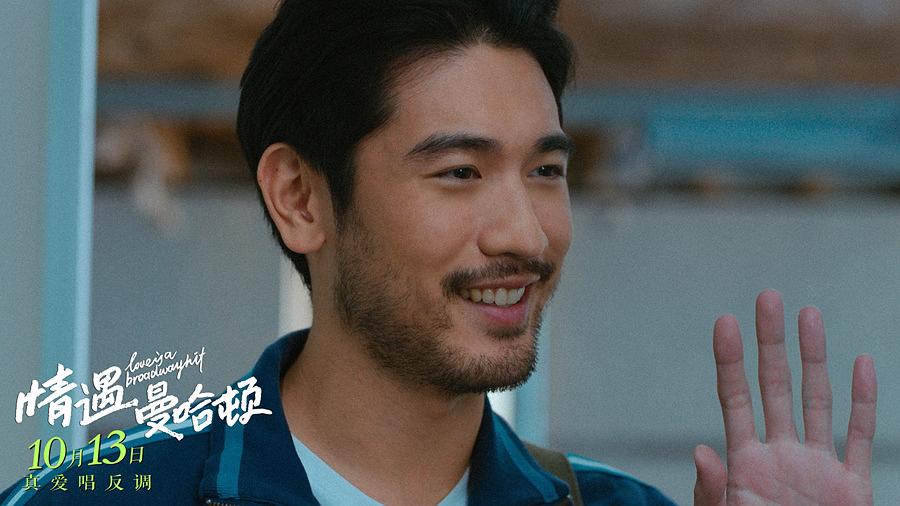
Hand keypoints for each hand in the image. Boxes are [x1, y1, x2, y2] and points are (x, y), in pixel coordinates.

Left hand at [693, 290, 876, 505]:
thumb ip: (713, 491)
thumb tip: (701, 451)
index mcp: (745, 463)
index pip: (735, 398)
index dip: (730, 360)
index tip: (725, 321)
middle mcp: (781, 455)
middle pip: (775, 385)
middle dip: (772, 342)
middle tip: (768, 296)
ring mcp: (817, 467)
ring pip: (818, 400)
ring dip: (815, 358)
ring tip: (808, 315)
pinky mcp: (851, 488)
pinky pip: (859, 437)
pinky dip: (863, 401)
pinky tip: (861, 363)